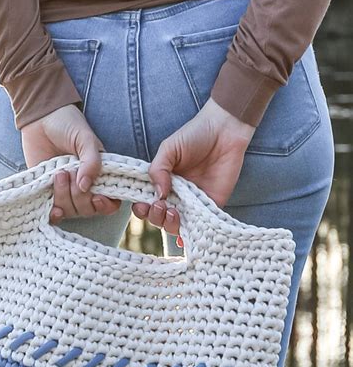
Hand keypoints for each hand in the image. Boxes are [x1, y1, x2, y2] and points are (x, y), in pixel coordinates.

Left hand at [21, 104, 120, 224]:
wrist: (38, 118)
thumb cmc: (67, 124)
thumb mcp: (85, 139)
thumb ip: (91, 161)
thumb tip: (86, 187)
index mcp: (100, 174)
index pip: (110, 201)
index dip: (106, 205)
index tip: (96, 197)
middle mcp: (85, 186)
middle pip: (88, 209)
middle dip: (79, 196)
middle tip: (69, 173)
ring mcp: (66, 191)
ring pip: (71, 210)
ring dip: (64, 196)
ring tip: (58, 174)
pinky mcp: (48, 193)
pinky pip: (54, 213)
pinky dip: (54, 213)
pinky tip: (52, 206)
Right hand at [132, 97, 255, 241]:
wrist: (225, 130)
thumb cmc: (195, 135)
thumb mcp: (169, 148)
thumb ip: (158, 168)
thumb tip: (158, 194)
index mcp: (162, 182)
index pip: (147, 202)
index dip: (142, 208)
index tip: (142, 204)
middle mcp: (175, 195)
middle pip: (159, 217)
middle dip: (155, 217)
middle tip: (161, 205)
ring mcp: (193, 202)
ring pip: (177, 225)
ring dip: (170, 225)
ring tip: (173, 212)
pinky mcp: (211, 205)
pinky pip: (201, 225)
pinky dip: (193, 235)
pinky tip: (185, 236)